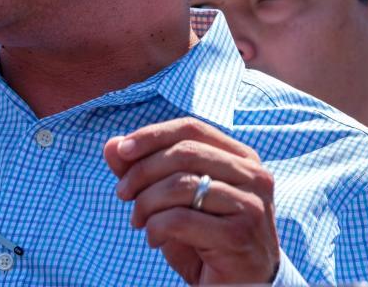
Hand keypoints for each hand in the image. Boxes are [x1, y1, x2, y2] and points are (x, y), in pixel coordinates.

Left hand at [103, 117, 279, 283]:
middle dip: (142, 171)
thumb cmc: (203, 239)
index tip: (121, 151)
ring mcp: (251, 205)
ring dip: (145, 202)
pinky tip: (154, 239)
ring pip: (180, 185)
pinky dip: (156, 227)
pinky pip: (180, 219)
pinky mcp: (239, 235)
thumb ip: (143, 169)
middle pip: (184, 153)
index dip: (151, 135)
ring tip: (138, 220)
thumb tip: (112, 144)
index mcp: (241, 158)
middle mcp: (254, 176)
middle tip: (122, 193)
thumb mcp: (170, 200)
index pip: (191, 129)